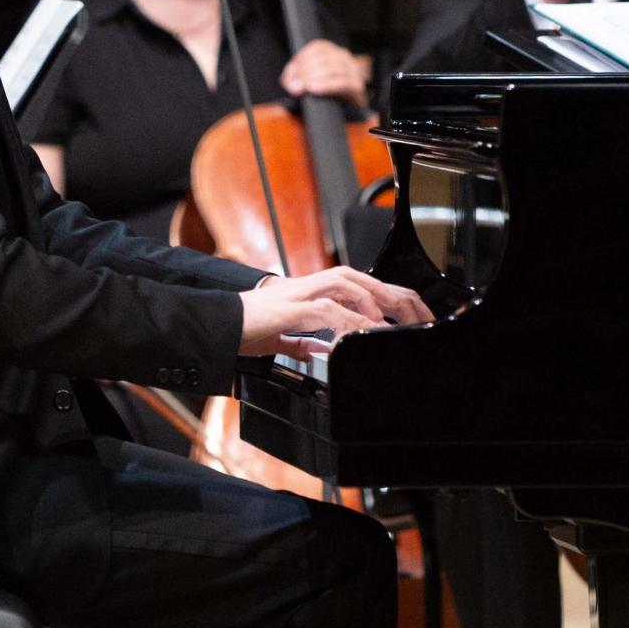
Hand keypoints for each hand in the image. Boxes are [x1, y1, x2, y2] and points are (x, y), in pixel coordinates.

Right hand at [237, 266, 431, 359]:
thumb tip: (319, 350)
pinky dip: (347, 319)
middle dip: (388, 293)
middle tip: (414, 314)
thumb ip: (302, 341)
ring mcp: (297, 294)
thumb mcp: (280, 338)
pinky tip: (361, 330)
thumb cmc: (242, 330)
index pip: (353, 284)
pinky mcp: (287, 309)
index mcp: (306, 293)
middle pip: (356, 277)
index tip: (405, 315)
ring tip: (390, 320)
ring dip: (371, 300)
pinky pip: (324, 309)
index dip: (382, 295)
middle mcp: (305, 286)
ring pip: (344, 283)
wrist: (215, 328)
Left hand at [279, 39, 370, 111]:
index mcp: (333, 51)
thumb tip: (293, 85)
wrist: (348, 109)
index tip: (291, 73)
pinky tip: (313, 89)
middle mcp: (344, 57)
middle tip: (294, 83)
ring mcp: (353, 70)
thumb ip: (294, 80)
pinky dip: (326, 85)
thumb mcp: (306, 82)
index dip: (302, 57)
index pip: (318, 47)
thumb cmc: (325, 92)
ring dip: (313, 77)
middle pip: (323, 58)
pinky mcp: (356, 86)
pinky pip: (342, 83)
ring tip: (303, 86)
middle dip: (305, 70)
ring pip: (332, 68)